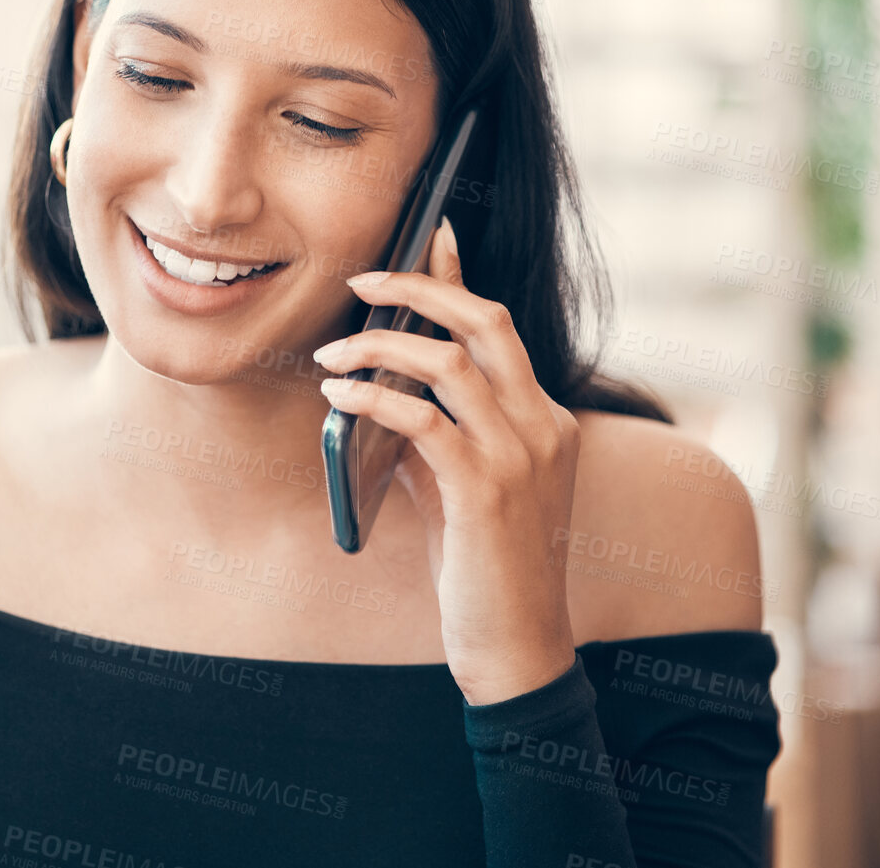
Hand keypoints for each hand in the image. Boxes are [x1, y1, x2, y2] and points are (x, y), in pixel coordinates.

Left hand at [312, 215, 581, 704]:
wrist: (517, 644)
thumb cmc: (483, 563)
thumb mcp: (462, 479)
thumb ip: (437, 423)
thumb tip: (380, 374)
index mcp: (547, 417)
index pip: (499, 325)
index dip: (456, 278)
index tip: (426, 234)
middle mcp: (545, 425)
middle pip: (486, 320)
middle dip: (418, 288)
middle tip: (361, 280)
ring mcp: (522, 456)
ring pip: (450, 360)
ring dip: (380, 344)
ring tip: (331, 353)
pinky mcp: (487, 491)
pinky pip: (423, 420)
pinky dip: (375, 396)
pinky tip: (341, 394)